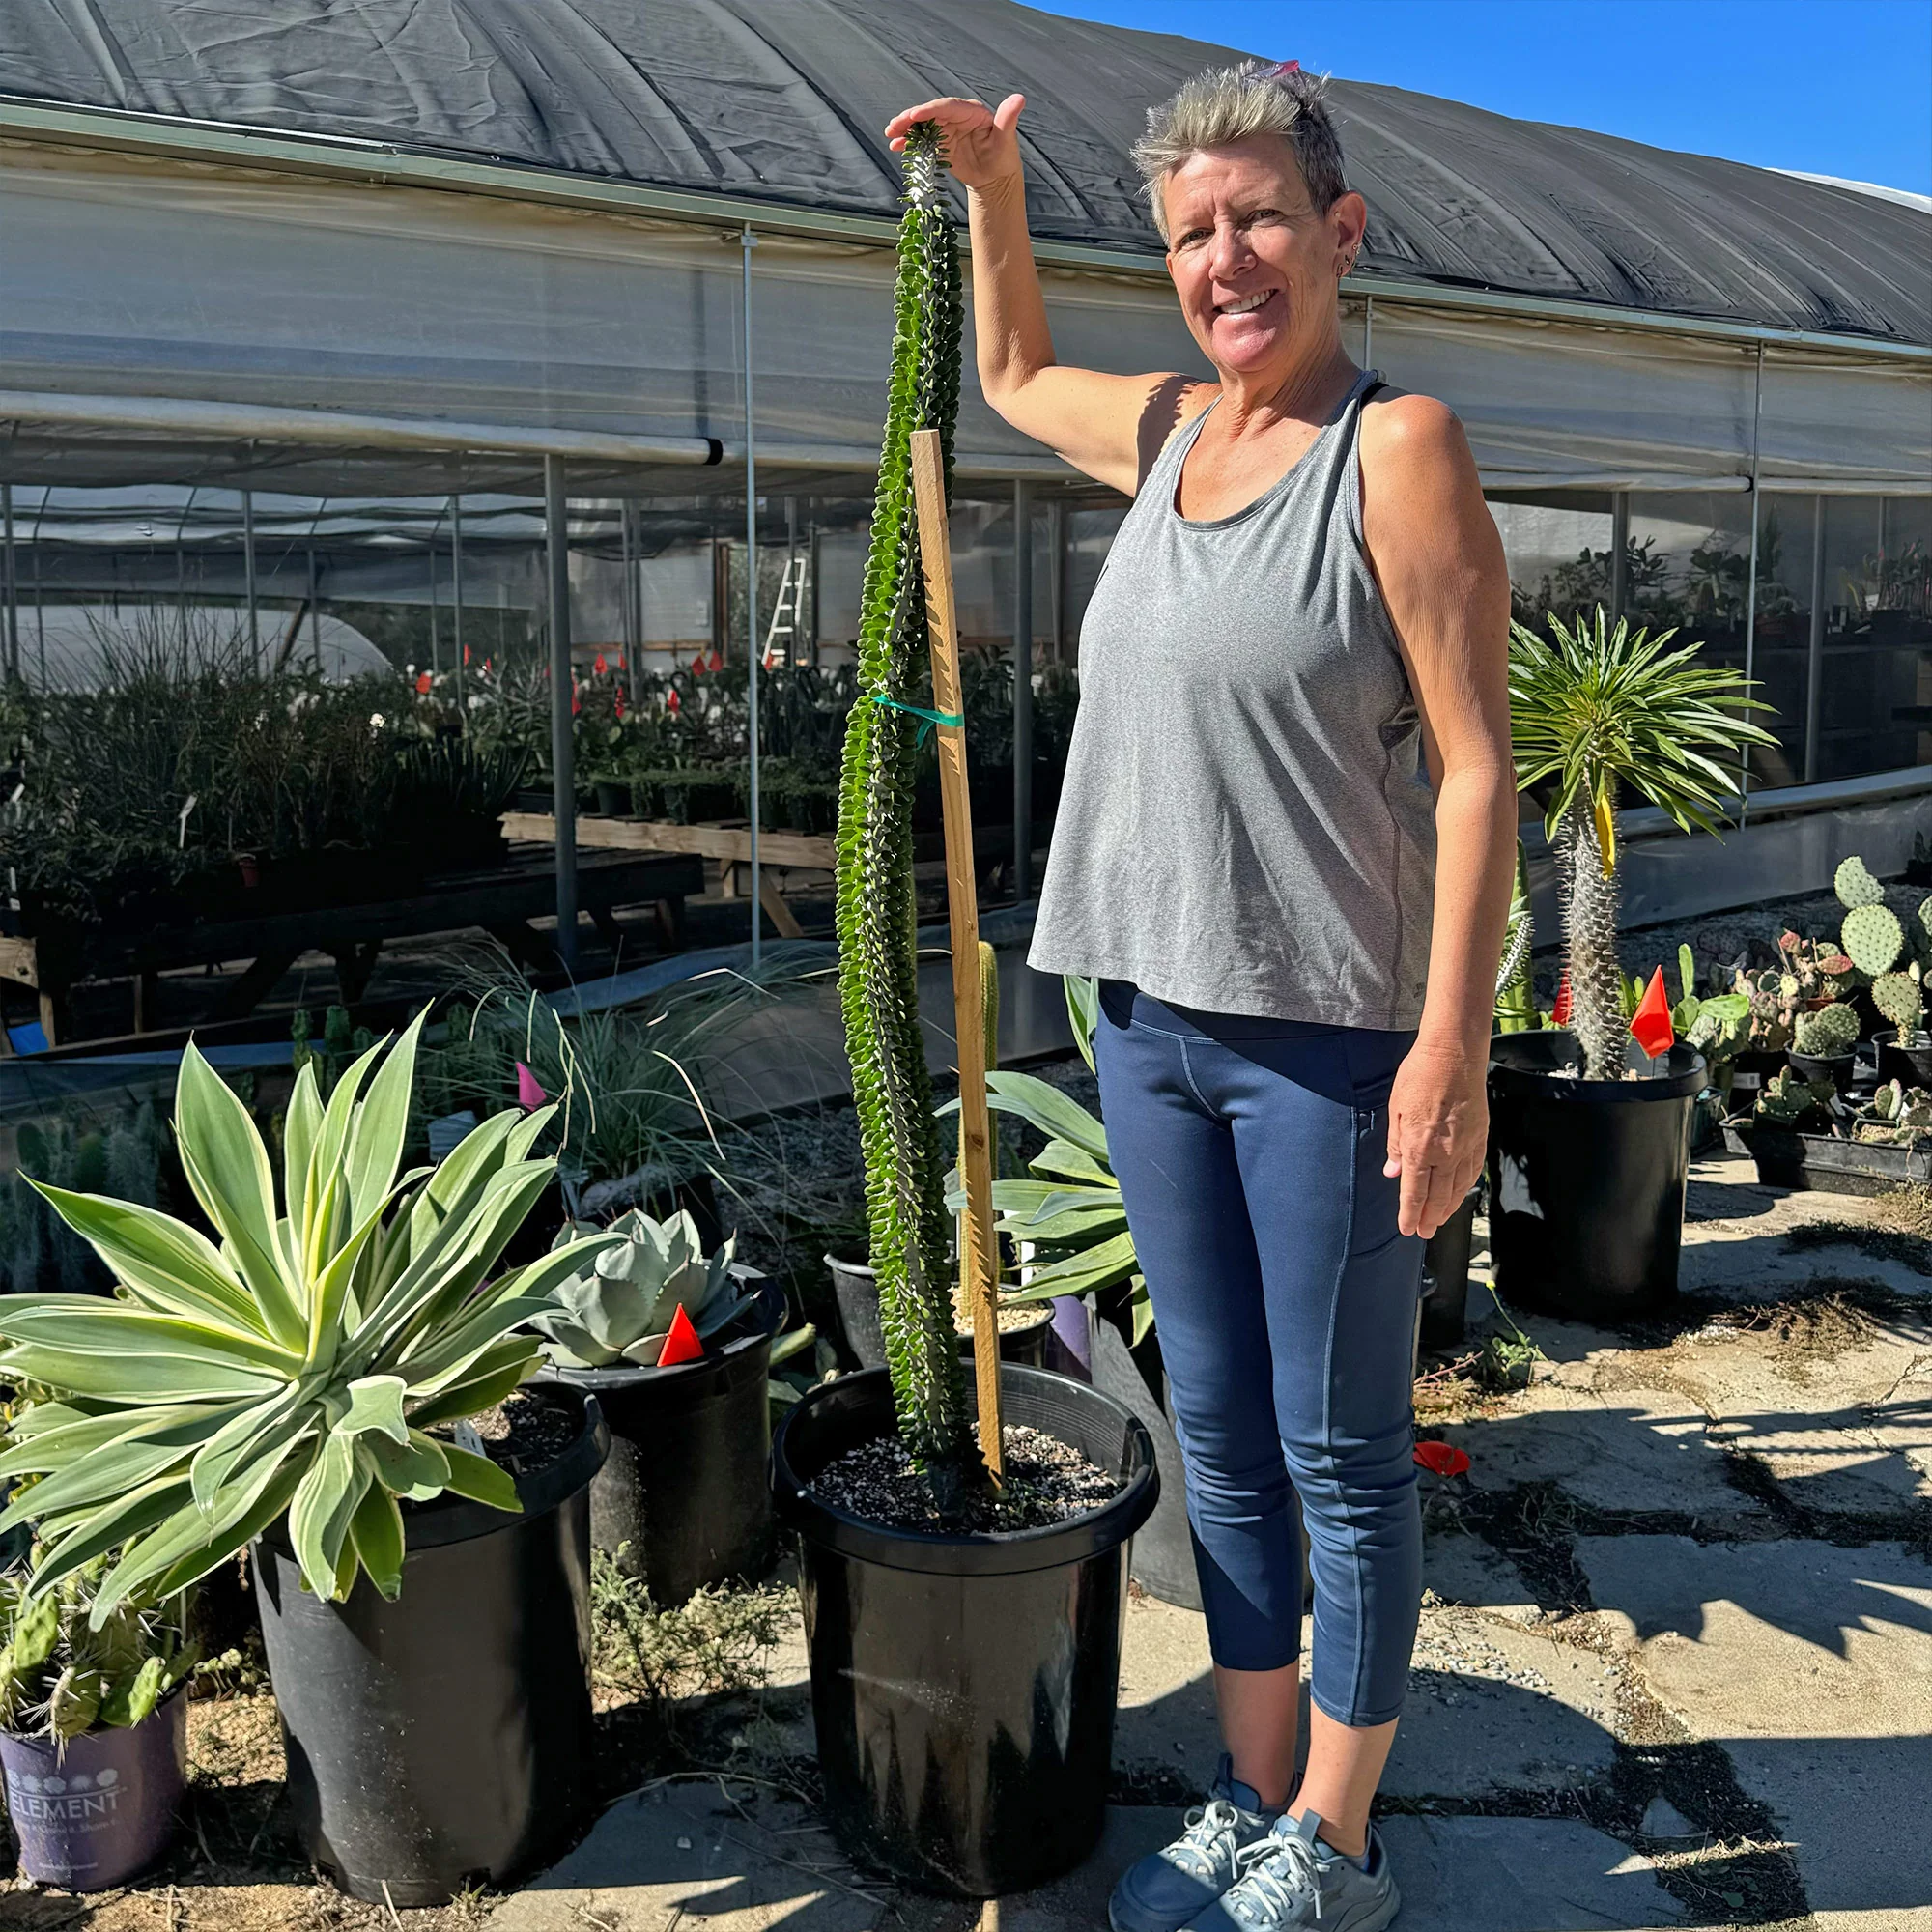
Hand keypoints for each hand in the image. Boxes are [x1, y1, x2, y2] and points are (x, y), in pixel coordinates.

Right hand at [884, 93, 1025, 192]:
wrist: (995, 178)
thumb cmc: (1003, 158)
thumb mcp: (1006, 140)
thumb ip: (1008, 119)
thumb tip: (1019, 98)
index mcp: (972, 111)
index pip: (948, 107)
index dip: (930, 110)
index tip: (914, 115)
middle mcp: (957, 116)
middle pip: (931, 113)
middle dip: (911, 118)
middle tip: (894, 125)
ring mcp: (947, 129)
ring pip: (923, 124)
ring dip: (905, 128)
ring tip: (890, 134)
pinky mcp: (940, 142)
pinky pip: (922, 139)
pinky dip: (909, 142)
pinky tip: (896, 146)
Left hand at [1384, 1037, 1487, 1240]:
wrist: (1454, 1054)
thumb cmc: (1419, 1076)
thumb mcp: (1395, 1110)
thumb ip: (1395, 1145)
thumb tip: (1392, 1172)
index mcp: (1418, 1148)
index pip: (1413, 1193)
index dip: (1409, 1215)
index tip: (1407, 1229)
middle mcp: (1445, 1153)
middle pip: (1438, 1197)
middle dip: (1429, 1218)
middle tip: (1423, 1232)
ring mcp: (1466, 1146)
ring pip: (1458, 1188)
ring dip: (1448, 1208)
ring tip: (1439, 1220)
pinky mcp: (1480, 1137)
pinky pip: (1474, 1170)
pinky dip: (1466, 1187)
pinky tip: (1460, 1193)